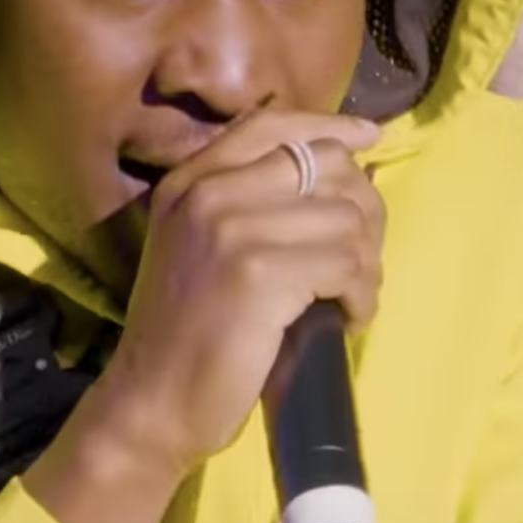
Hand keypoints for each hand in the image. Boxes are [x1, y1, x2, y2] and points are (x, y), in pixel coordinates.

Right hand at [97, 109, 383, 481]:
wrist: (154, 398)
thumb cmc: (187, 326)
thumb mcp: (200, 243)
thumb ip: (246, 199)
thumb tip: (341, 164)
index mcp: (188, 180)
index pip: (270, 124)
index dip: (328, 125)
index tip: (368, 137)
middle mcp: (205, 192)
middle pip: (323, 163)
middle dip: (362, 209)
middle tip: (359, 257)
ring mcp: (230, 229)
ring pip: (345, 217)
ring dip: (365, 263)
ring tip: (350, 296)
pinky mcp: (259, 274)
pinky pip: (346, 264)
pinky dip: (360, 295)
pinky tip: (345, 317)